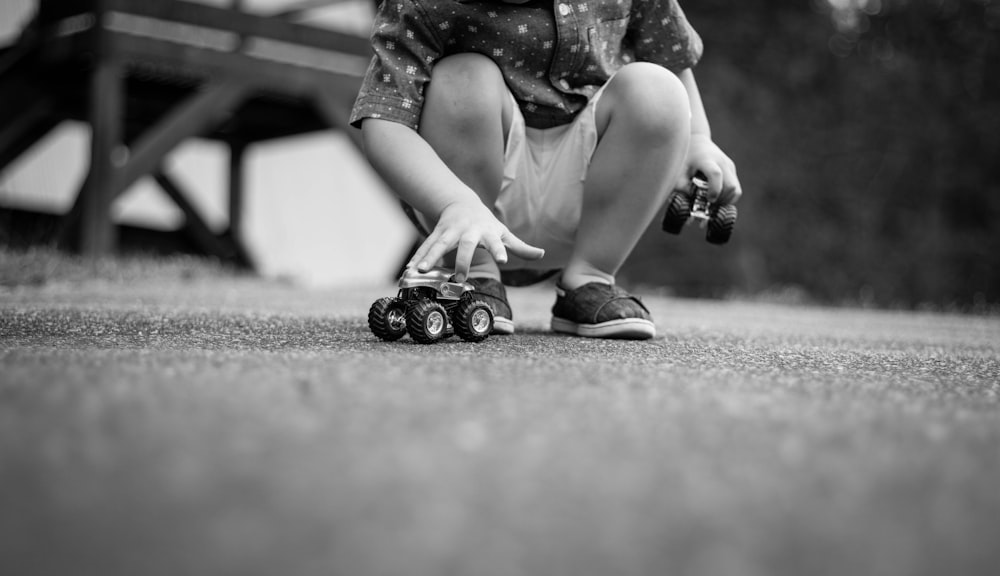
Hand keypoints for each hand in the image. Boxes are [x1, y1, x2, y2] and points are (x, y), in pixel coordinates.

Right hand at [407, 198, 544, 281]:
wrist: (461, 202)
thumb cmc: (487, 223)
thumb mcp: (504, 232)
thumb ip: (521, 247)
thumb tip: (542, 255)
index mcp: (487, 232)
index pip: (496, 242)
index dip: (501, 250)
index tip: (504, 261)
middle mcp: (467, 231)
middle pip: (465, 245)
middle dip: (461, 260)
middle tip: (459, 277)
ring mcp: (450, 231)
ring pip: (439, 244)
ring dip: (429, 257)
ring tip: (420, 271)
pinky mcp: (436, 233)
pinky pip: (425, 246)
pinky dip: (417, 258)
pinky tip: (409, 270)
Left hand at [680, 135, 741, 204]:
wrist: (697, 142)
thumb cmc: (686, 158)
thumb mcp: (679, 172)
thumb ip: (684, 188)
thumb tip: (693, 205)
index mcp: (707, 160)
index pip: (715, 174)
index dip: (714, 190)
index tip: (708, 200)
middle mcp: (722, 162)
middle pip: (731, 186)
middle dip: (721, 200)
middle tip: (709, 205)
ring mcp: (729, 166)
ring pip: (736, 190)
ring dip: (726, 200)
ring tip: (713, 203)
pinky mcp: (732, 171)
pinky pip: (735, 189)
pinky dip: (728, 197)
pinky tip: (716, 198)